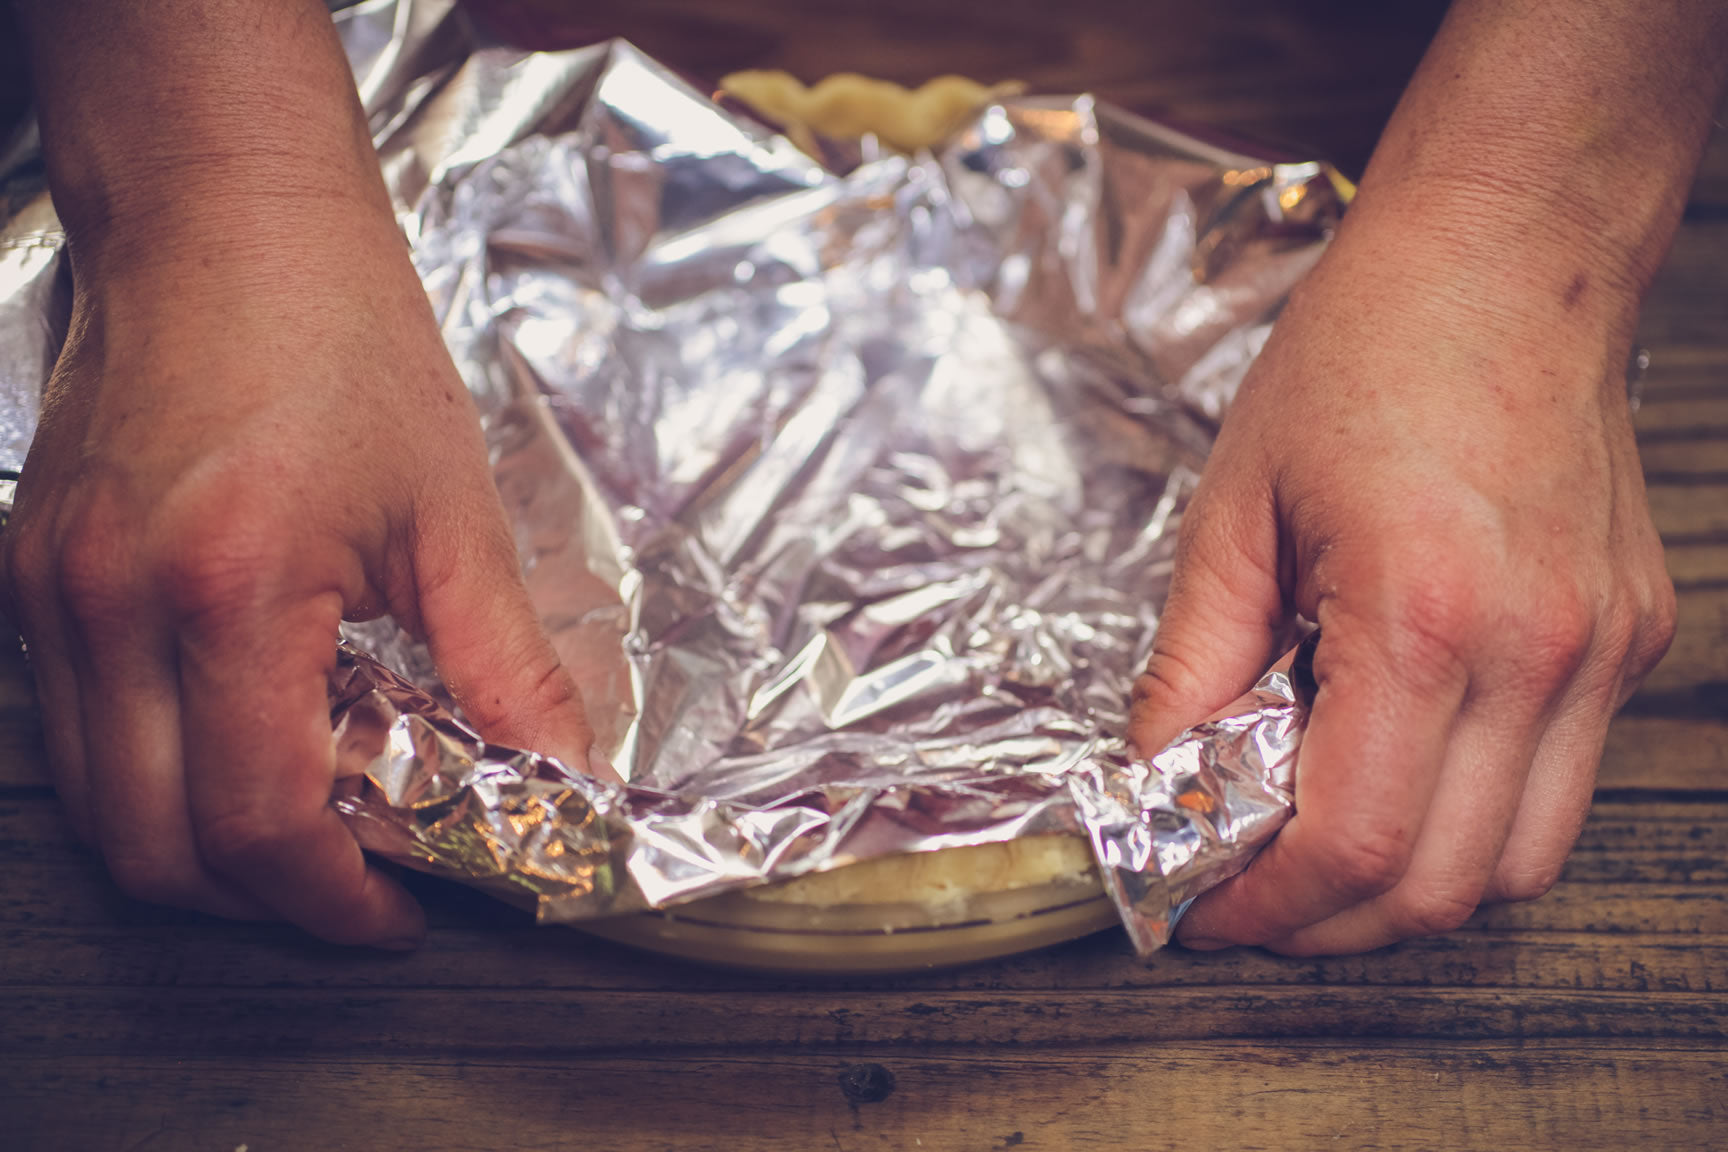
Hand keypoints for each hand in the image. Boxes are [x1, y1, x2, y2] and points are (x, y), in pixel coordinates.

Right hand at [1, 195, 595, 947]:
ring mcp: (52, 591)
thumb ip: (507, 666)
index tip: (396, 913)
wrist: (224, 214)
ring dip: (201, 847)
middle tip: (356, 883)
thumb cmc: (339, 334)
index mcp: (230, 588)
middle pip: (153, 850)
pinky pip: (74, 730)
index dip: (334, 901)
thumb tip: (562, 775)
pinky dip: (154, 773)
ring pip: (96, 804)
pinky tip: (240, 738)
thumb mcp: (451, 511)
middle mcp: (110, 603)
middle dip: (260, 901)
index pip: (258, 824)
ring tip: (309, 816)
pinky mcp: (34, 571)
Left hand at [1129, 236, 1675, 954]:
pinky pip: (1555, 795)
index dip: (1266, 908)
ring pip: (1516, 867)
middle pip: (1441, 887)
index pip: (1354, 843)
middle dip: (1325, 923)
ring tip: (1312, 842)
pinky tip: (1393, 771)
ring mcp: (1600, 652)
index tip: (1201, 908)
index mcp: (1424, 613)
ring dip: (1403, 887)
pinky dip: (1467, 824)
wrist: (1503, 256)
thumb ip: (1192, 665)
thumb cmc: (1365, 356)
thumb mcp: (1235, 510)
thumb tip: (1158, 779)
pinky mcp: (1627, 641)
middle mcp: (1538, 651)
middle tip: (1243, 892)